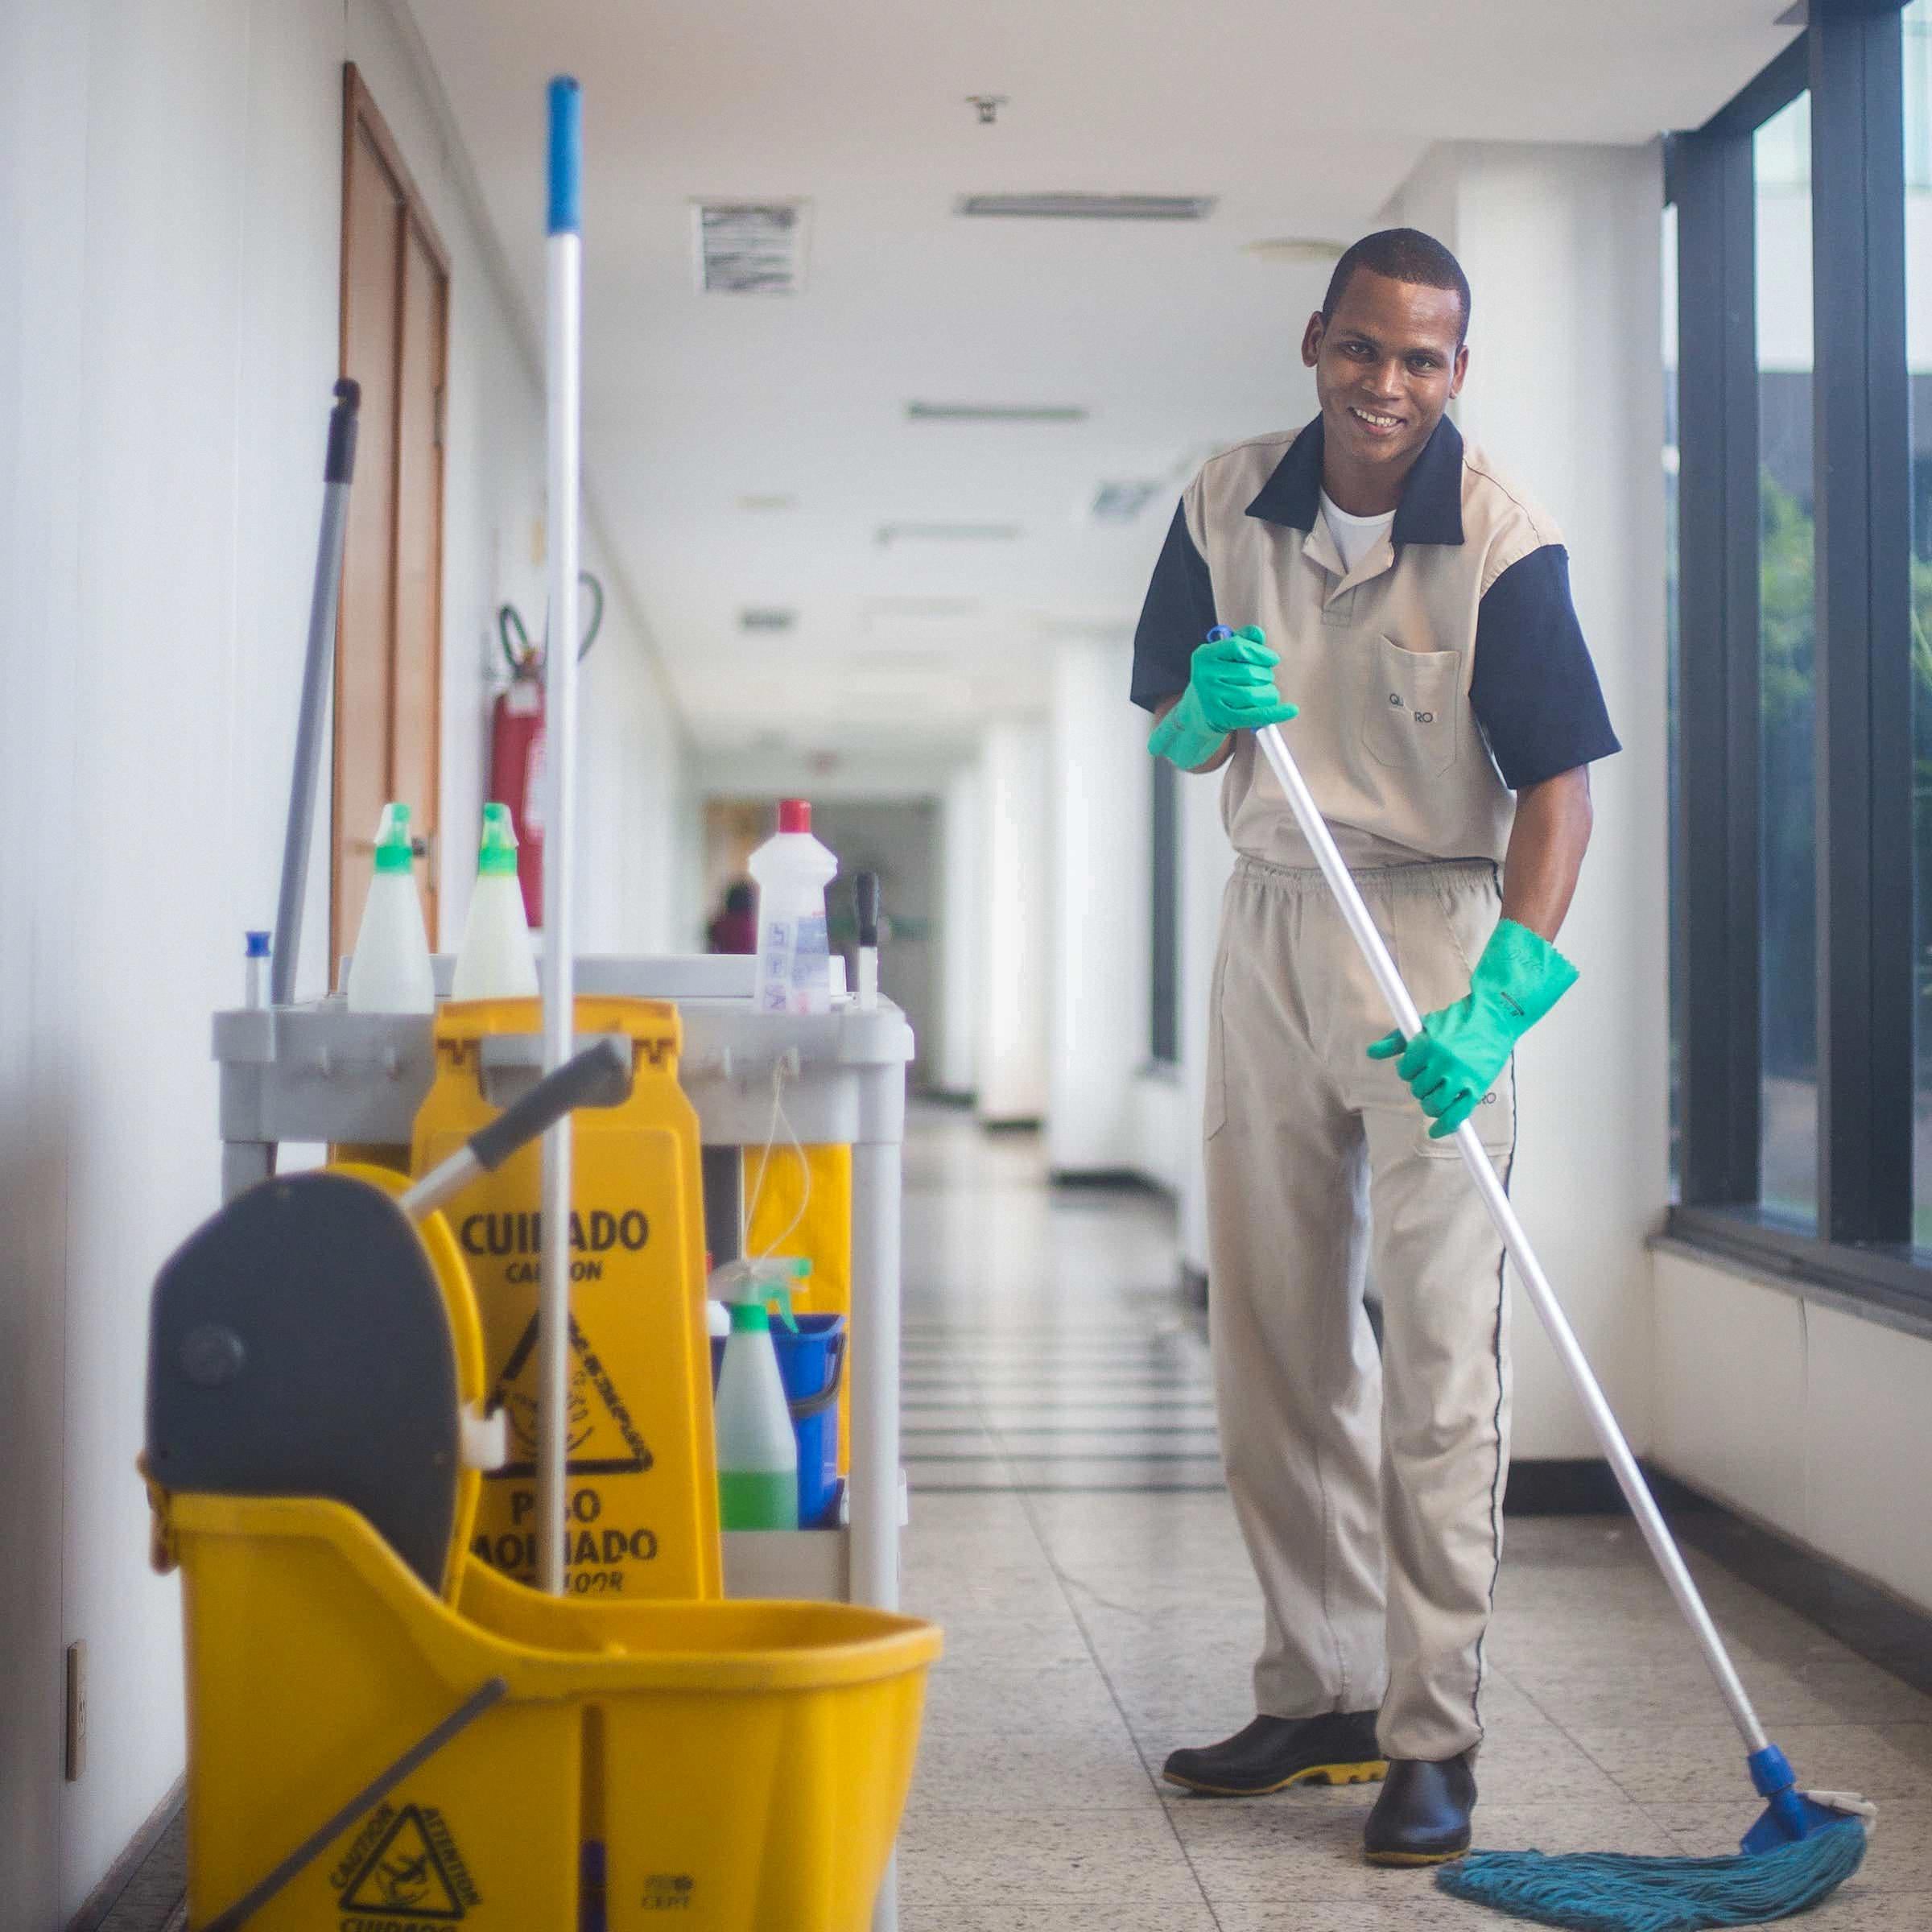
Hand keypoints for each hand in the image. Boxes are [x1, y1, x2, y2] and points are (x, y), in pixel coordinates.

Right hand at [1148, 626, 1297, 768]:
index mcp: (1204, 656)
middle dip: (1266, 675)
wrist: (1197, 712)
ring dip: (1269, 693)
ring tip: (1268, 693)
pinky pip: (1255, 715)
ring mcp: (1211, 699)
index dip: (1260, 652)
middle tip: (1264, 679)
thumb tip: (1259, 635)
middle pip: (1249, 672)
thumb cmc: (1217, 679)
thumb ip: (1242, 640)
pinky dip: (1276, 713)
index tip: (1272, 659)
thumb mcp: (1222, 656)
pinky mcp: (1221, 719)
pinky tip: (1291, 710)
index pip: (1238, 647)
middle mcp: (1204, 677)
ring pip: (1254, 694)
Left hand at [1366, 919, 1577, 1137]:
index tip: (1417, 1067)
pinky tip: (1436, 1131)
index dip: (1408, 1070)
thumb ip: (1396, 1040)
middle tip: (1431, 1077)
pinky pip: (1456, 1116)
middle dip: (1421, 1085)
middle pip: (1418, 1089)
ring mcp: (1461, 1077)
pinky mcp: (1476, 1088)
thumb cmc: (1457, 1021)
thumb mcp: (1424, 1024)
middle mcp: (1443, 1062)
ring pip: (1433, 1105)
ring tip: (1435, 1095)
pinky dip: (1445, 1127)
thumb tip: (1371, 1052)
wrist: (1494, 1018)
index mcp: (1428, 1045)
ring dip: (1430, 1104)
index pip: (1405, 1071)